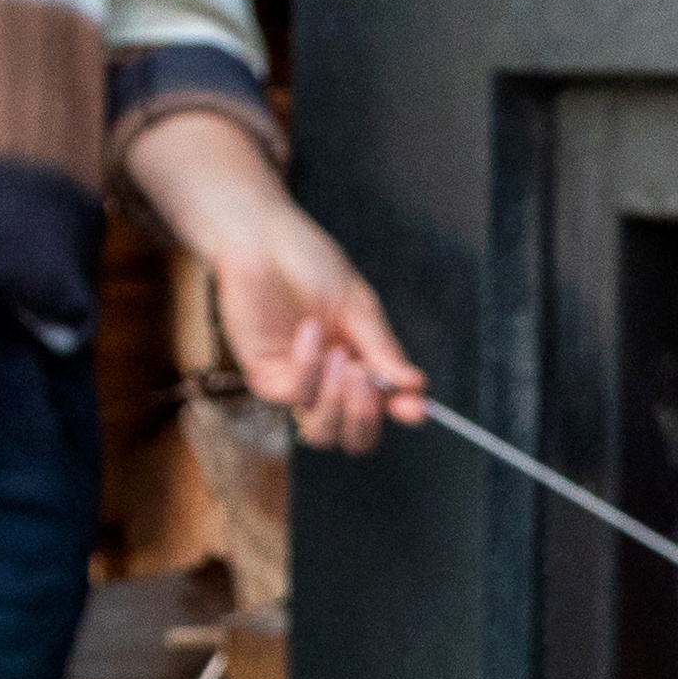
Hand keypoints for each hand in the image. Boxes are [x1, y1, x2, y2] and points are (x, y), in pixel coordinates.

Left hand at [128, 115, 425, 450]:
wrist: (261, 241)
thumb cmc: (310, 263)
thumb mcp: (358, 305)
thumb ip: (382, 349)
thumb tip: (416, 385)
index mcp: (360, 363)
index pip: (385, 408)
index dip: (402, 414)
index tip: (415, 408)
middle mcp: (329, 381)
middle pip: (354, 437)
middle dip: (365, 419)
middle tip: (369, 384)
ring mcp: (296, 383)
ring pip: (321, 432)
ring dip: (336, 401)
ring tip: (342, 359)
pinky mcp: (265, 377)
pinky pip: (293, 396)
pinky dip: (308, 367)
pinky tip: (310, 332)